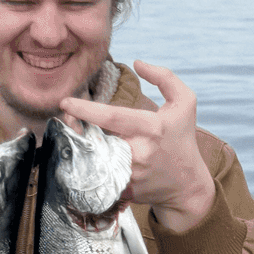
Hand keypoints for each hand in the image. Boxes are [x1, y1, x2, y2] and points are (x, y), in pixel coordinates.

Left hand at [58, 62, 216, 233]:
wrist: (187, 185)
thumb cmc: (182, 139)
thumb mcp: (185, 103)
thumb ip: (164, 77)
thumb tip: (137, 63)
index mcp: (151, 127)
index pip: (111, 117)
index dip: (86, 109)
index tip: (65, 102)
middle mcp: (139, 152)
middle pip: (95, 138)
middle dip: (75, 127)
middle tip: (66, 118)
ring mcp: (130, 174)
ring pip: (93, 157)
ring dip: (80, 144)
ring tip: (75, 134)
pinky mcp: (122, 189)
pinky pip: (97, 174)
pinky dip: (89, 163)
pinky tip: (86, 155)